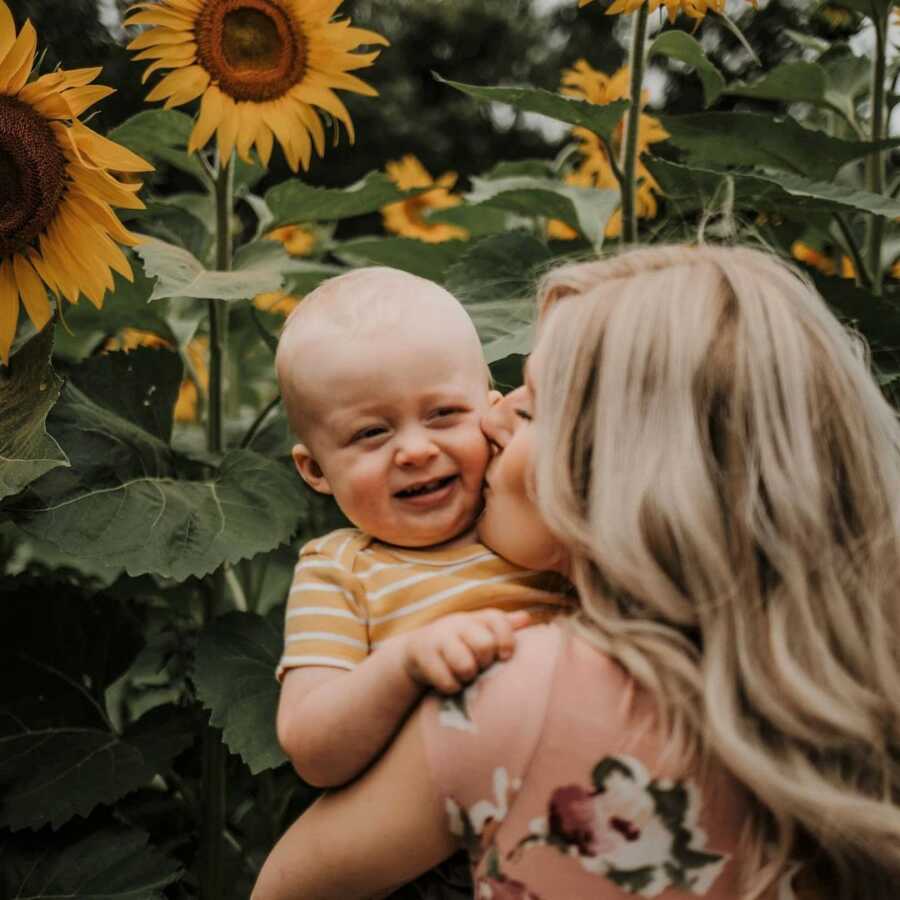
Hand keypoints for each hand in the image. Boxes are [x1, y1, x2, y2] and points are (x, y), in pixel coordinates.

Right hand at [403, 608, 530, 693]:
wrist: (416, 651)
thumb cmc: (459, 643)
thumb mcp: (479, 631)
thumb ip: (503, 626)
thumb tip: (527, 618)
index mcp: (476, 618)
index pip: (497, 619)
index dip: (506, 639)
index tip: (505, 656)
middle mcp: (458, 623)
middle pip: (484, 644)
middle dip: (485, 662)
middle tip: (479, 666)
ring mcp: (439, 638)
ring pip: (465, 665)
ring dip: (467, 676)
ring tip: (464, 675)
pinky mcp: (423, 655)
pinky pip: (446, 680)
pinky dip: (451, 687)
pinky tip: (449, 681)